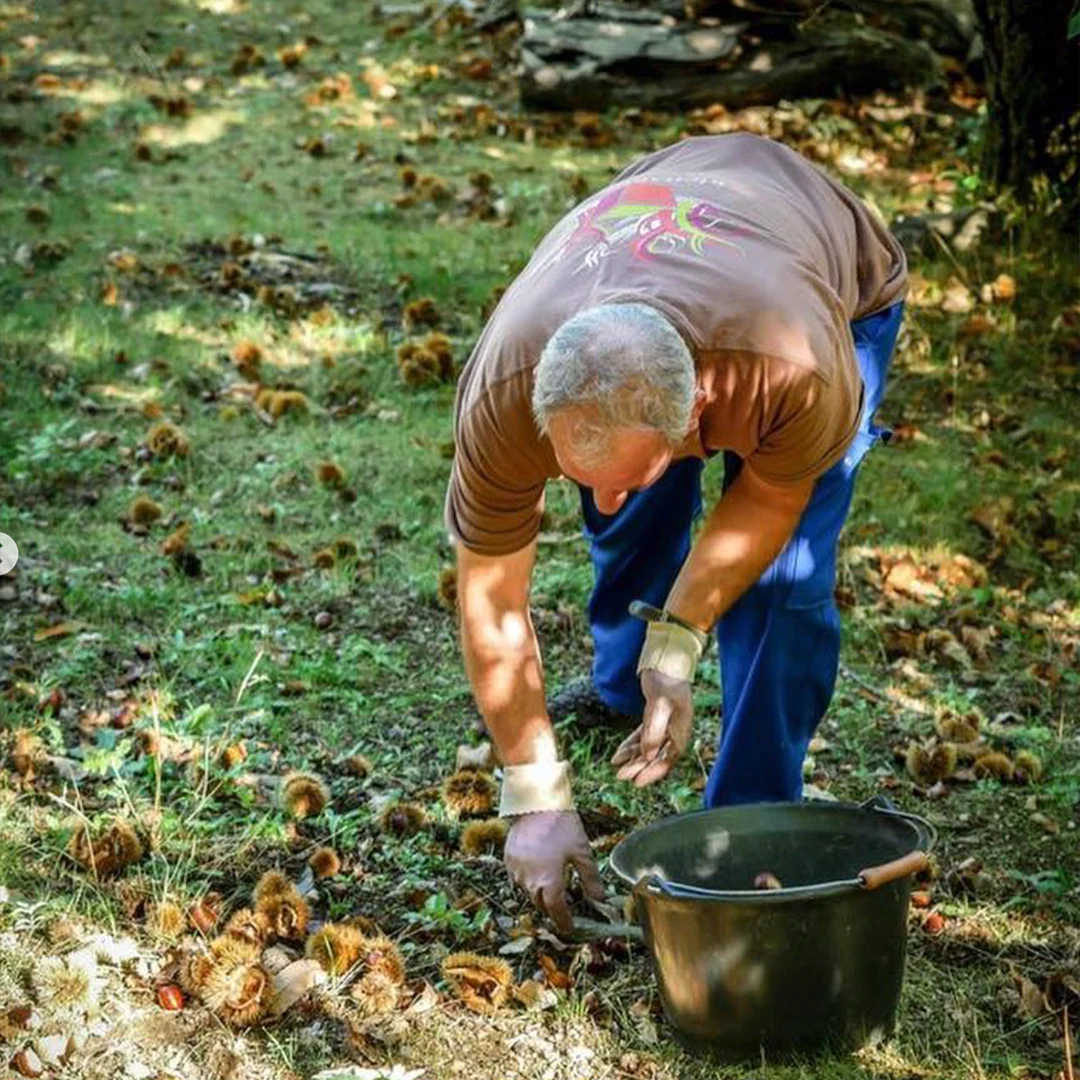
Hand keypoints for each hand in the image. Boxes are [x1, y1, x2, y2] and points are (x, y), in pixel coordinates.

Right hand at [504, 810, 604, 934]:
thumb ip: (590, 878)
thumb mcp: (582, 852)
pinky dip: (528, 879)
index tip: (569, 927)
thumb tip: (600, 898)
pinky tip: (538, 869)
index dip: (564, 921)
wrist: (536, 802)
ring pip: (528, 891)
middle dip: (552, 907)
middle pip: (541, 903)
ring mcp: (516, 870)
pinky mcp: (508, 860)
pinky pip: (518, 878)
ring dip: (539, 892)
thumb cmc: (562, 825)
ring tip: (551, 884)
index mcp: (549, 882)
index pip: (556, 911)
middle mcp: (529, 881)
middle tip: (563, 905)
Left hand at [611, 669, 692, 785]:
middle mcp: (675, 731)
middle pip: (656, 756)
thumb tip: (648, 755)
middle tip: (621, 776)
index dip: (652, 772)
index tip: (636, 782)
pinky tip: (620, 753)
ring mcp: (666, 725)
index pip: (667, 759)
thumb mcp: (659, 705)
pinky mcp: (655, 718)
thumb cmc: (666, 680)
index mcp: (681, 731)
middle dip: (639, 767)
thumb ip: (654, 731)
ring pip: (648, 748)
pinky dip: (632, 745)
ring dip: (633, 757)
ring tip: (617, 764)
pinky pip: (643, 737)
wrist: (666, 659)